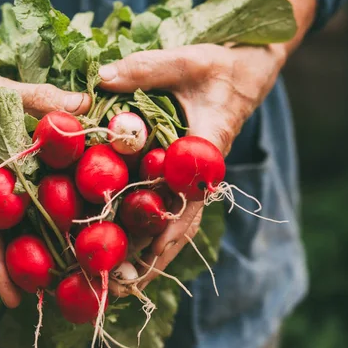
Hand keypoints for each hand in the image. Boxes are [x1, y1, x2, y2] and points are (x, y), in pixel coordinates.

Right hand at [0, 11, 90, 307]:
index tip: (15, 297)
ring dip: (32, 252)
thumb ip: (38, 98)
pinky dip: (38, 223)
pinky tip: (63, 233)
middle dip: (23, 270)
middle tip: (53, 300)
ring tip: (62, 280)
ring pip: (13, 228)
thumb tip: (83, 105)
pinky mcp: (7, 181)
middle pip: (3, 240)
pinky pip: (21, 207)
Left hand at [99, 43, 285, 289]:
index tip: (149, 254)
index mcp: (206, 151)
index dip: (171, 227)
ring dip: (151, 254)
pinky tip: (125, 249)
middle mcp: (200, 174)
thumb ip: (145, 69)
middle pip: (180, 225)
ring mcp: (192, 179)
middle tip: (121, 286)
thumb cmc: (220, 66)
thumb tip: (101, 79)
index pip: (190, 197)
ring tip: (120, 284)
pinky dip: (150, 231)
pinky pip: (167, 209)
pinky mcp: (182, 176)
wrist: (246, 71)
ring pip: (174, 224)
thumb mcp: (186, 61)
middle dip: (154, 257)